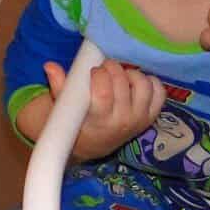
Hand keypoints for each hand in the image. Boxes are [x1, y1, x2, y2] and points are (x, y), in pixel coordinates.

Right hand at [46, 58, 162, 160]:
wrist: (95, 143)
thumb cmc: (78, 122)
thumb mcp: (65, 107)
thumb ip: (59, 86)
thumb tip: (50, 66)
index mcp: (100, 120)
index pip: (105, 92)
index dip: (99, 75)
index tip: (93, 70)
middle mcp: (123, 121)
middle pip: (123, 84)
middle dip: (113, 68)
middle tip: (105, 67)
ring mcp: (140, 119)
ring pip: (144, 86)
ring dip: (132, 74)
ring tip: (120, 75)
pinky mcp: (151, 116)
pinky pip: (159, 93)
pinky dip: (151, 82)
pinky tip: (135, 82)